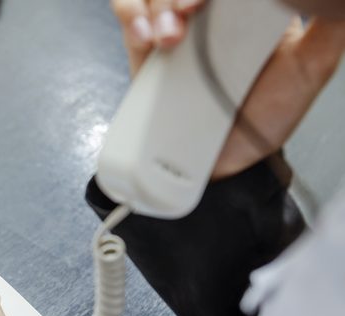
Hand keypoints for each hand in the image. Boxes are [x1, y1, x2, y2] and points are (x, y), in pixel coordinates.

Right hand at [111, 0, 344, 178]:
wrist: (224, 164)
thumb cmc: (266, 119)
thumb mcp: (310, 69)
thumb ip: (330, 28)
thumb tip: (334, 1)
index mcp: (248, 4)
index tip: (211, 0)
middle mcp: (210, 9)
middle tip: (190, 11)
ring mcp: (174, 25)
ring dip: (156, 4)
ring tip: (168, 37)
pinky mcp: (145, 46)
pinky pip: (127, 11)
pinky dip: (131, 15)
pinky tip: (146, 36)